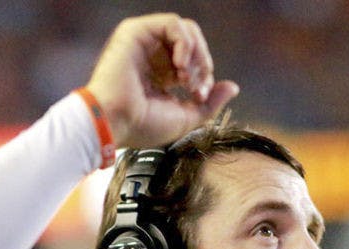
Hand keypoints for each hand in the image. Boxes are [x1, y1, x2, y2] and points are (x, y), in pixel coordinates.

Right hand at [85, 13, 238, 147]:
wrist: (115, 122)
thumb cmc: (142, 125)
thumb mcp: (186, 117)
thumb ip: (210, 102)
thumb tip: (233, 87)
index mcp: (162, 75)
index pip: (196, 62)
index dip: (205, 77)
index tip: (200, 96)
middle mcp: (153, 57)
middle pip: (194, 43)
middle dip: (203, 63)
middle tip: (196, 87)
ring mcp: (144, 43)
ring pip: (186, 30)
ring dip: (196, 53)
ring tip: (186, 76)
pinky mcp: (136, 32)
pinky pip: (173, 23)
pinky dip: (185, 42)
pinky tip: (180, 64)